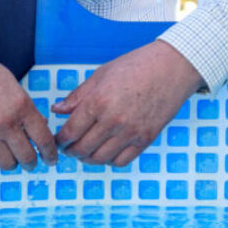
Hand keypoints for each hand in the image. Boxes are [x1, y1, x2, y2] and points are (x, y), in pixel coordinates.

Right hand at [0, 29, 57, 169]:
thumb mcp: (9, 83)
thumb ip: (24, 106)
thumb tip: (39, 128)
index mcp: (21, 105)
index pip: (43, 139)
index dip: (50, 153)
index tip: (50, 159)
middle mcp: (5, 122)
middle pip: (27, 157)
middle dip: (32, 163)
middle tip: (31, 163)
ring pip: (7, 164)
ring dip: (11, 162)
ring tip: (10, 157)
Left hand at [52, 40, 204, 166]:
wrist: (171, 68)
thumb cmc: (134, 66)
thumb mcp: (101, 75)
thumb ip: (77, 96)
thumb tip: (56, 110)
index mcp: (98, 101)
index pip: (71, 131)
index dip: (61, 140)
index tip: (58, 140)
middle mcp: (113, 120)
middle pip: (83, 148)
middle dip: (71, 151)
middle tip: (68, 149)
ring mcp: (131, 132)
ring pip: (100, 158)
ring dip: (88, 158)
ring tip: (84, 152)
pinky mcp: (146, 139)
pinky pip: (121, 161)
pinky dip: (109, 160)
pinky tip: (105, 152)